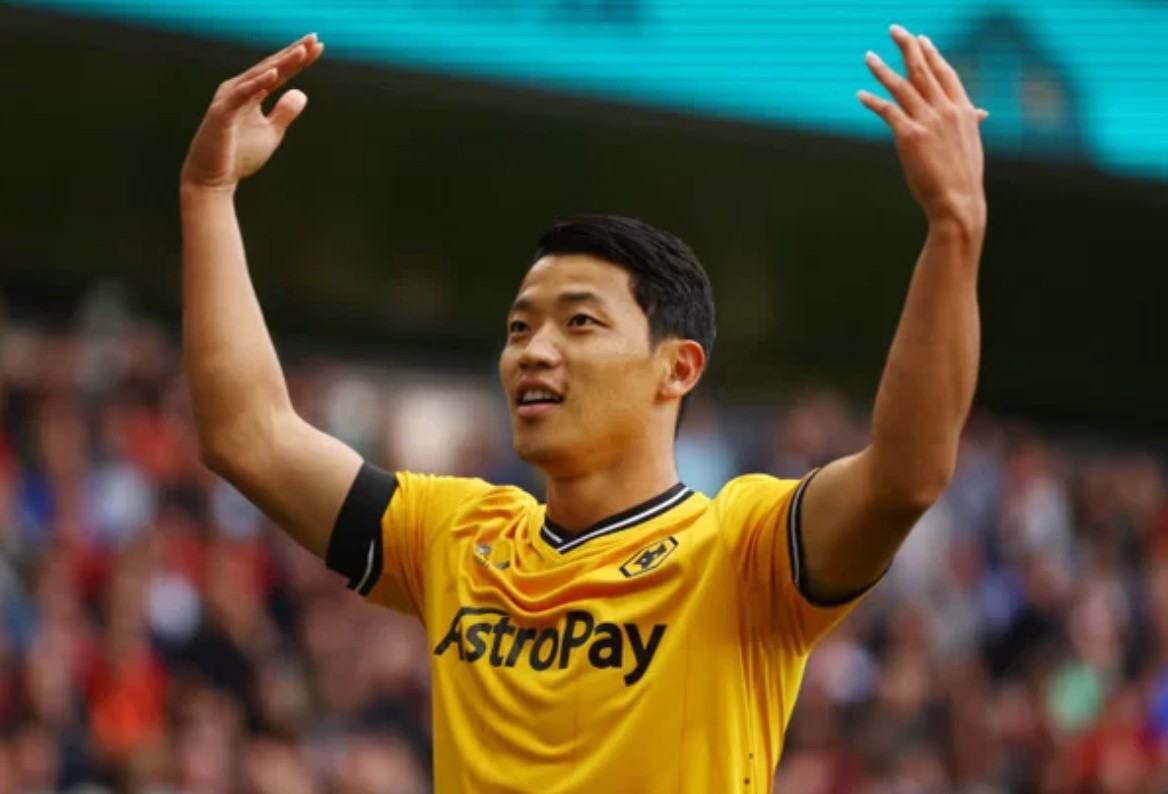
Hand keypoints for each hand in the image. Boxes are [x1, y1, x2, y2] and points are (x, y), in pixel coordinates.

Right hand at [181, 34, 324, 191]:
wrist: (213, 178)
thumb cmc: (239, 155)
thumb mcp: (271, 132)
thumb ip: (284, 112)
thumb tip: (301, 92)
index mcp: (252, 93)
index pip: (279, 72)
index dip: (298, 59)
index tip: (318, 46)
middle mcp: (239, 89)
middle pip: (271, 67)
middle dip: (293, 53)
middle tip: (314, 39)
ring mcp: (229, 99)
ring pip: (258, 76)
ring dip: (280, 63)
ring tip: (301, 51)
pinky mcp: (222, 113)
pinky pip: (242, 95)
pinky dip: (257, 84)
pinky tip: (275, 73)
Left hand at [858, 26, 986, 229]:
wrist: (959, 202)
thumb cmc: (964, 178)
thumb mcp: (971, 144)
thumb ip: (971, 123)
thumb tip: (980, 113)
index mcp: (964, 110)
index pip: (946, 74)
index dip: (932, 55)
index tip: (921, 39)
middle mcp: (947, 110)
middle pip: (923, 71)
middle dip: (907, 48)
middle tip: (894, 30)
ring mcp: (928, 121)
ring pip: (902, 86)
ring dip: (883, 70)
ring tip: (869, 56)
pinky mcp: (910, 136)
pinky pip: (888, 111)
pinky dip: (873, 101)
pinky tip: (861, 94)